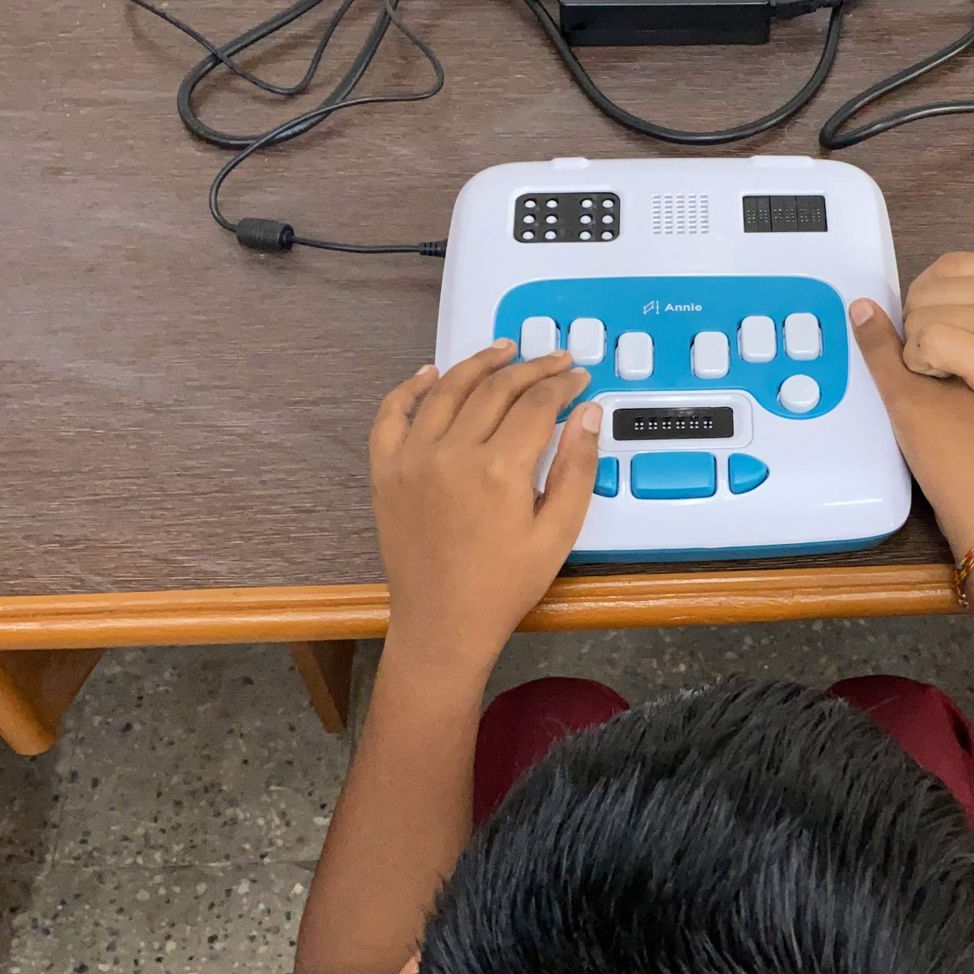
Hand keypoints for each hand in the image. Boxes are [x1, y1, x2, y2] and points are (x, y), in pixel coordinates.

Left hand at [368, 344, 600, 664]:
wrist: (443, 623)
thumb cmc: (506, 585)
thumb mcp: (558, 533)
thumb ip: (577, 468)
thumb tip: (589, 413)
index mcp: (500, 470)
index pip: (537, 404)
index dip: (562, 384)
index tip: (579, 377)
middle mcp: (452, 453)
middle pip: (496, 389)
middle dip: (531, 369)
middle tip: (554, 359)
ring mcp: (412, 459)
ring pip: (448, 390)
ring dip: (479, 364)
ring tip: (504, 350)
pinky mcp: (385, 471)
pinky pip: (392, 414)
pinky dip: (412, 388)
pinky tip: (433, 372)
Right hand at [851, 298, 973, 555]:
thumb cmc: (950, 452)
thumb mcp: (904, 395)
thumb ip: (881, 351)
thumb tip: (865, 307)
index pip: (950, 321)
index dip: (916, 330)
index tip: (896, 348)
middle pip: (964, 349)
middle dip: (935, 355)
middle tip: (904, 374)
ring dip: (950, 382)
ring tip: (921, 400)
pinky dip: (965, 410)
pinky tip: (948, 424)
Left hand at [897, 252, 973, 458]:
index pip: (952, 265)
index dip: (932, 294)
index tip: (939, 322)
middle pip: (928, 288)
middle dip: (918, 319)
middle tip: (931, 354)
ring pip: (920, 314)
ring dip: (917, 343)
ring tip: (936, 371)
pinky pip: (924, 344)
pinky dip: (919, 361)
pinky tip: (937, 378)